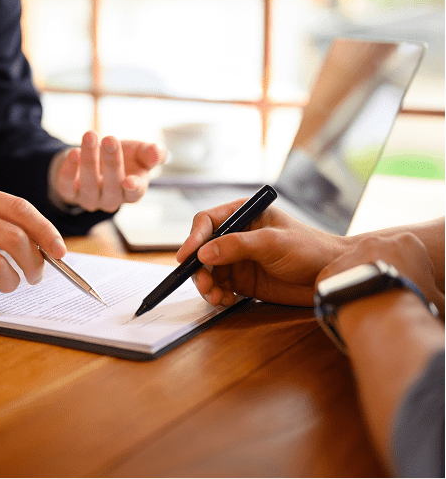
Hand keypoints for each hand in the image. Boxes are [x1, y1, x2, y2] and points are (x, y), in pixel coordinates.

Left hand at [51, 131, 166, 212]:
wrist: (95, 157)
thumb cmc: (124, 157)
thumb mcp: (140, 152)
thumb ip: (152, 153)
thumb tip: (157, 154)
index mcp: (132, 191)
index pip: (135, 194)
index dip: (133, 188)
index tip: (129, 180)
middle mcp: (111, 199)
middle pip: (112, 186)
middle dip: (111, 162)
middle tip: (110, 139)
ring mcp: (90, 199)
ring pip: (89, 185)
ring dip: (89, 160)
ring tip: (90, 136)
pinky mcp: (70, 194)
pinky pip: (67, 187)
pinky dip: (69, 171)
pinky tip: (73, 153)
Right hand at [176, 199, 347, 306]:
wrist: (330, 275)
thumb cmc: (309, 249)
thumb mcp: (272, 243)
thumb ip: (237, 246)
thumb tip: (204, 253)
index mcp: (243, 215)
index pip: (207, 222)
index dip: (193, 238)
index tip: (186, 257)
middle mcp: (236, 235)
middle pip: (203, 249)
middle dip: (199, 268)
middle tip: (204, 285)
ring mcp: (238, 258)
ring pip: (208, 270)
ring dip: (207, 285)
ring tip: (216, 297)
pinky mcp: (242, 279)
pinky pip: (219, 286)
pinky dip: (217, 295)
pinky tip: (226, 301)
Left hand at [316, 233, 444, 315]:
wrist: (380, 309)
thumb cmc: (414, 302)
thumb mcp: (437, 298)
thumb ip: (438, 297)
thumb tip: (441, 304)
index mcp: (407, 242)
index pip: (409, 254)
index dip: (410, 273)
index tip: (408, 289)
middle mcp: (375, 241)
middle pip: (378, 258)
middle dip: (381, 274)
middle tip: (384, 296)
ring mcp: (350, 253)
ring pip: (354, 268)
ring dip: (358, 283)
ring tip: (365, 304)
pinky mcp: (330, 269)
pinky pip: (334, 281)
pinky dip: (338, 293)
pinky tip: (346, 307)